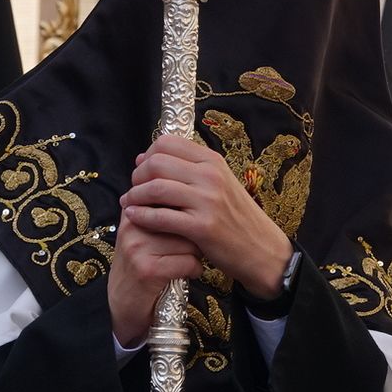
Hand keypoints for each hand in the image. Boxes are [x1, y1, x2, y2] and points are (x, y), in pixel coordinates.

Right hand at [106, 207, 202, 345]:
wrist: (125, 303)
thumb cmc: (144, 263)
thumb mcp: (145, 232)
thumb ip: (159, 209)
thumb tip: (187, 187)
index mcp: (133, 210)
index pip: (171, 197)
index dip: (187, 212)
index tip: (190, 225)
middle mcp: (133, 225)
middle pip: (184, 218)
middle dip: (194, 234)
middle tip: (191, 246)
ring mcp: (138, 247)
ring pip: (189, 241)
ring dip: (196, 254)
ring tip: (185, 261)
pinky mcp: (147, 269)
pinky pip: (188, 261)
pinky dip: (194, 270)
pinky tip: (187, 273)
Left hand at [120, 134, 292, 299]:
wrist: (261, 248)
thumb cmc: (236, 217)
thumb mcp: (219, 183)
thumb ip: (187, 169)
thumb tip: (144, 158)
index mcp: (213, 161)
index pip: (167, 143)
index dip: (147, 155)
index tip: (142, 171)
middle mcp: (210, 176)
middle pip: (156, 163)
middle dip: (137, 176)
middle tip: (135, 190)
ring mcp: (207, 201)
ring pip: (155, 188)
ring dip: (135, 197)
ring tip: (130, 205)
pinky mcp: (202, 227)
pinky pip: (160, 217)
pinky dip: (141, 217)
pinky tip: (134, 219)